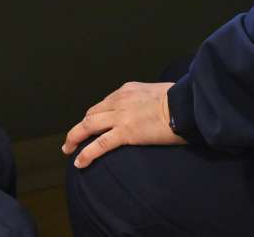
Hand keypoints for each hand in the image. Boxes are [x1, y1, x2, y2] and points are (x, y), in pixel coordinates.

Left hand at [61, 81, 184, 167]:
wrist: (185, 104)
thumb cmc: (179, 100)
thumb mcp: (157, 92)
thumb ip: (147, 101)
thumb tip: (150, 109)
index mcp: (126, 91)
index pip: (103, 104)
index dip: (94, 116)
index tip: (92, 126)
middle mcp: (119, 101)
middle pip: (91, 114)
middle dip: (80, 127)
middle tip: (72, 139)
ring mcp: (120, 116)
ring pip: (88, 126)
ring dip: (74, 138)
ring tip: (68, 150)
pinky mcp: (125, 132)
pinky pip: (99, 144)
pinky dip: (86, 154)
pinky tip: (79, 163)